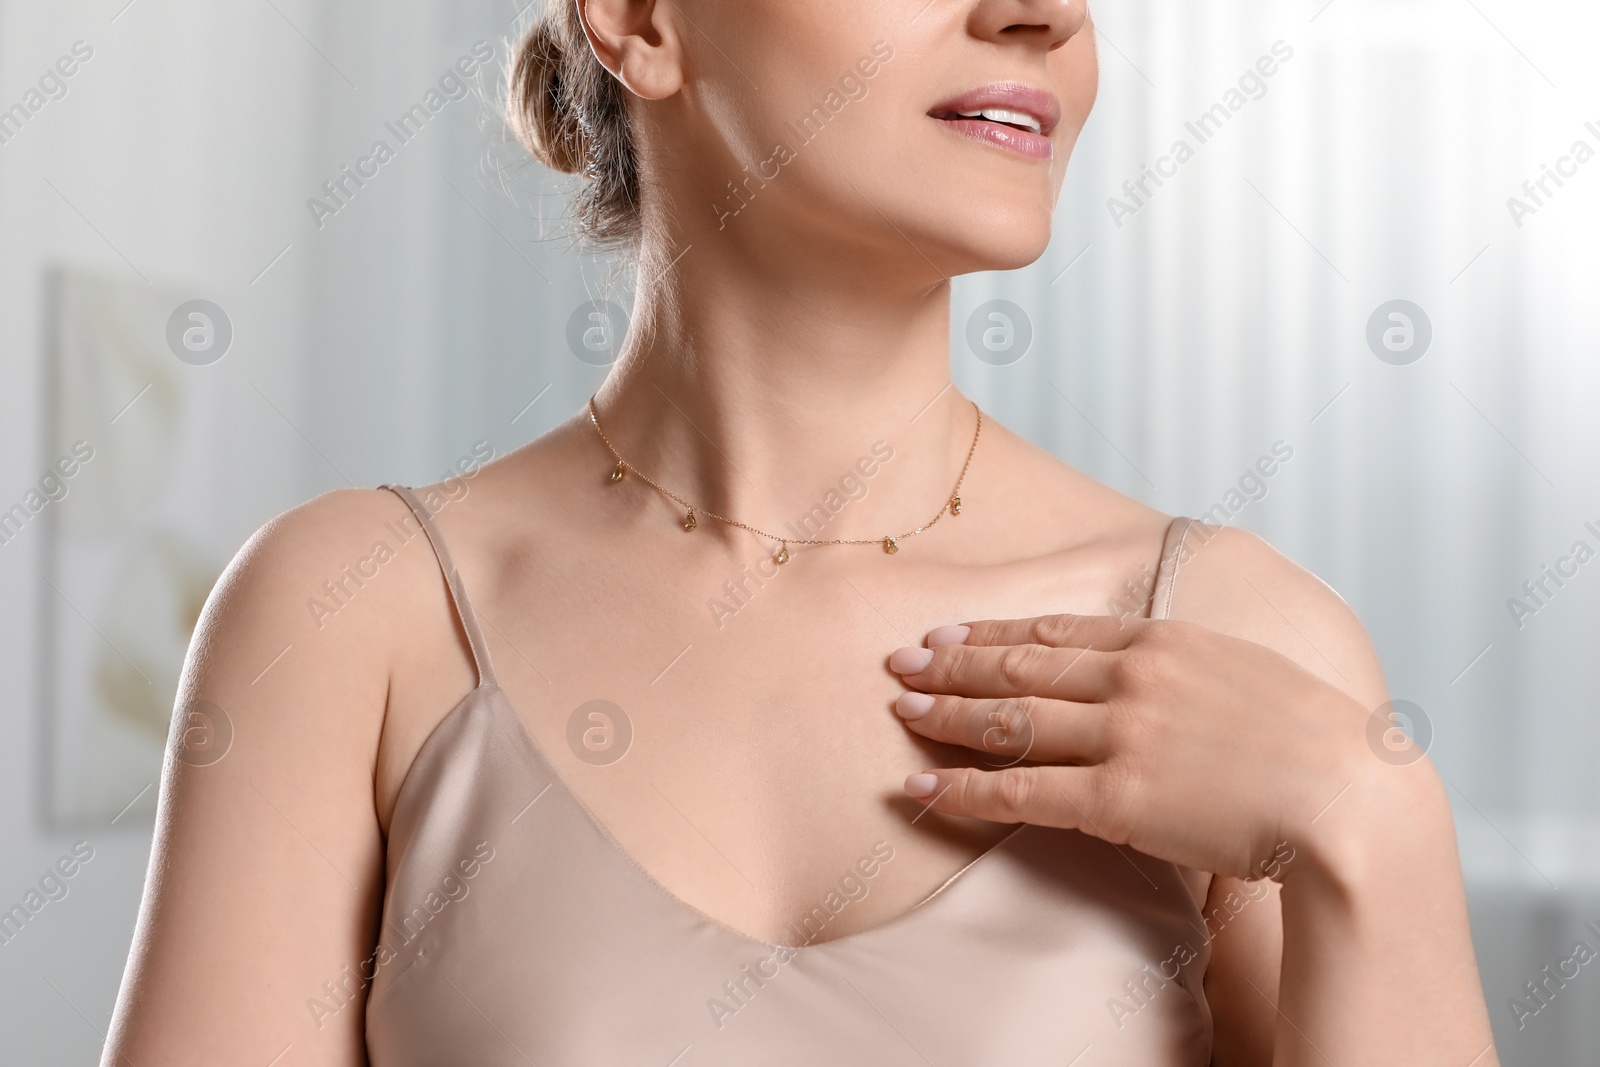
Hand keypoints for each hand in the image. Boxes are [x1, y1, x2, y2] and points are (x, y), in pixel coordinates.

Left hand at [886, 613, 1408, 881]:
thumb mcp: (1251, 672)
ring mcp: (1122, 736)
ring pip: (1009, 722)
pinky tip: (924, 787)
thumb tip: (1159, 665)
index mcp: (1164, 641)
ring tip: (900, 712)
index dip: (993, 633)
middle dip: (952, 665)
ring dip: (946, 716)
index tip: (949, 634)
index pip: (1055, 631)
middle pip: (1018, 667)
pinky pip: (1021, 791)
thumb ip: (1191, 666)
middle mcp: (1133, 679)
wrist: (1350, 797)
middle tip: (899, 662)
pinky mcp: (1119, 798)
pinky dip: (964, 788)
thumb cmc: (1316, 742)